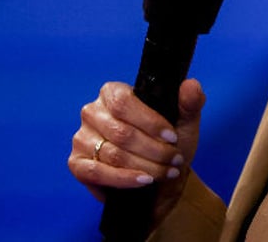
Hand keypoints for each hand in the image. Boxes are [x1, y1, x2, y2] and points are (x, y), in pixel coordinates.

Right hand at [68, 79, 204, 212]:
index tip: (173, 137)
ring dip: (145, 166)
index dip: (150, 122)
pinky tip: (144, 181)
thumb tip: (190, 85)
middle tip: (175, 160)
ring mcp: (82, 138)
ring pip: (113, 154)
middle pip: (121, 132)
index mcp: (113, 93)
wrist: (162, 176)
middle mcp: (92, 112)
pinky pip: (98, 172)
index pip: (124, 102)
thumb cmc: (169, 143)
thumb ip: (190, 101)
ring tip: (166, 172)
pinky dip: (124, 179)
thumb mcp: (184, 121)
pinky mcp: (77, 164)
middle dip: (153, 150)